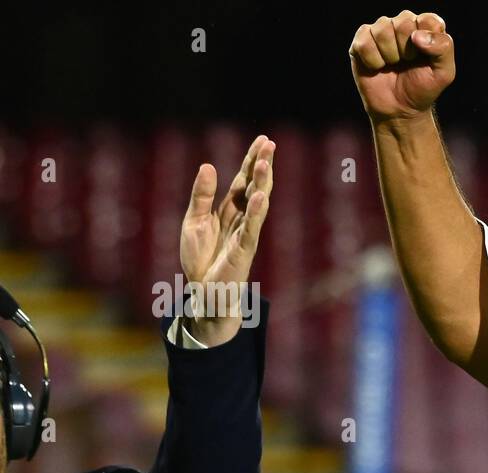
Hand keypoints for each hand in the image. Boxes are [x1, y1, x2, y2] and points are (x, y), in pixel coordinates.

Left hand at [179, 134, 274, 345]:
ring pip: (257, 204)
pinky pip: (251, 228)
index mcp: (229, 210)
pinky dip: (256, 213)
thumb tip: (209, 165)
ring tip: (266, 163)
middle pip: (254, 187)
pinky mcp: (243, 250)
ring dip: (262, 184)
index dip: (252, 160)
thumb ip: (201, 194)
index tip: (264, 140)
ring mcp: (245, 234)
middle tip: (270, 144)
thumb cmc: (201, 259)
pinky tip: (261, 196)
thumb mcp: (194, 220)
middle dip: (262, 166)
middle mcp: (241, 219)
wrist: (204, 293)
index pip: (244, 180)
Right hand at [350, 11, 455, 121]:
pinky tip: (378, 67)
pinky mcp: (361, 40)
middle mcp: (402, 23)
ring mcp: (380, 30)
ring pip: (382, 30)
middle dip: (407, 51)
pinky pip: (364, 42)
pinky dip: (373, 61)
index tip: (423, 59)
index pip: (428, 20)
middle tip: (407, 64)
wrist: (400, 110)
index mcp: (425, 27)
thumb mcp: (444, 73)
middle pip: (403, 23)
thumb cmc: (423, 89)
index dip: (426, 43)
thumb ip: (443, 48)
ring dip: (390, 56)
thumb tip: (416, 36)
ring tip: (393, 65)